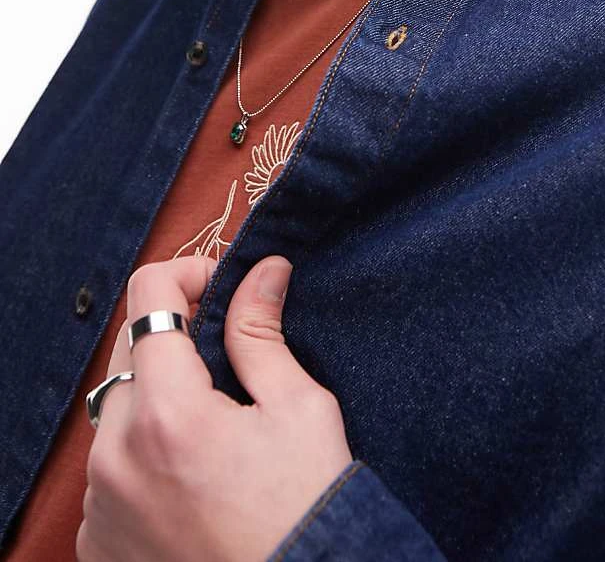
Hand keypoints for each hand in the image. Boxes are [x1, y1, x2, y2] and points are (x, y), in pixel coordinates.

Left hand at [77, 254, 353, 561]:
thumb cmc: (306, 505)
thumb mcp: (298, 407)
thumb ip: (262, 332)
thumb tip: (262, 270)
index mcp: (168, 412)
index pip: (147, 294)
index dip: (189, 274)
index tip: (222, 289)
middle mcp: (115, 456)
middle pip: (128, 348)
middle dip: (174, 334)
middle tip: (225, 354)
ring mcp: (100, 502)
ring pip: (115, 407)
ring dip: (156, 394)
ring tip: (211, 423)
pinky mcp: (97, 539)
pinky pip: (108, 466)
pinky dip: (141, 451)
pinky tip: (189, 471)